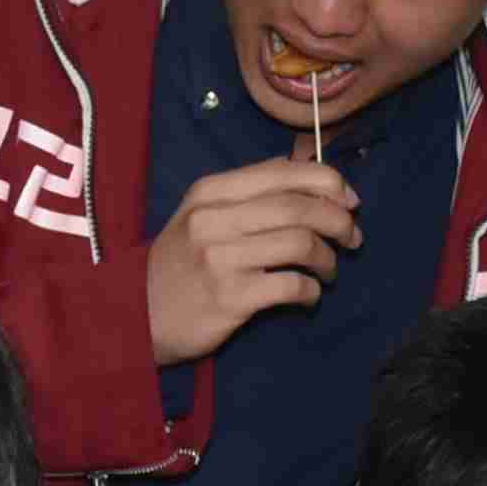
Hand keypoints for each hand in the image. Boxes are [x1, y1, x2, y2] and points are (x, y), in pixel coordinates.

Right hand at [146, 157, 363, 361]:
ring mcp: (221, 259)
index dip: (329, 183)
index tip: (350, 201)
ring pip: (300, 244)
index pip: (284, 173)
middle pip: (299, 207)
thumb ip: (249, 190)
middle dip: (339, 222)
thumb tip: (307, 173)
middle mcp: (214, 219)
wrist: (134, 313)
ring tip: (329, 270)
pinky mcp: (230, 298)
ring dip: (328, 258)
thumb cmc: (179, 262)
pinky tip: (309, 295)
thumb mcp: (201, 213)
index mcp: (212, 191)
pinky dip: (311, 290)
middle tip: (352, 238)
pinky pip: (291, 286)